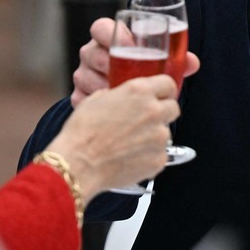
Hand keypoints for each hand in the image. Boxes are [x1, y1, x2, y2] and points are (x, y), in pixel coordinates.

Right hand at [47, 75, 179, 194]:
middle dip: (161, 113)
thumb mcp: (96, 100)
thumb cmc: (81, 133)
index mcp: (140, 92)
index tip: (159, 96)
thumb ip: (118, 94)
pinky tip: (129, 158)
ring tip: (129, 144)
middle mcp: (154, 111)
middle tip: (144, 121)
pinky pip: (159, 154)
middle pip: (173, 108)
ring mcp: (159, 137)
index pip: (168, 84)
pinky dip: (148, 156)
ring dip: (153, 136)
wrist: (77, 165)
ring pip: (165, 133)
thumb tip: (123, 96)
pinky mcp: (159, 159)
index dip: (163, 91)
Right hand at [71, 16, 200, 106]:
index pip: (101, 27)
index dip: (112, 33)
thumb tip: (192, 63)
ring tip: (119, 96)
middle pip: (90, 52)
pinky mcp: (78, 97)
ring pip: (83, 76)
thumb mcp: (154, 66)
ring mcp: (82, 76)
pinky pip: (79, 98)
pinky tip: (108, 113)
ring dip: (102, 86)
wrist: (116, 118)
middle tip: (125, 76)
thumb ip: (174, 60)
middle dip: (107, 63)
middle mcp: (91, 56)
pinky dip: (94, 105)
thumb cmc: (139, 79)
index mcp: (107, 41)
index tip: (130, 45)